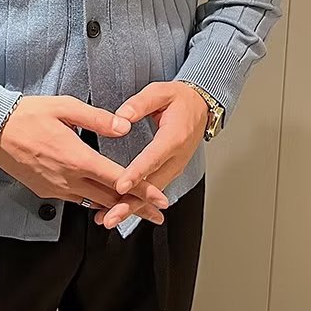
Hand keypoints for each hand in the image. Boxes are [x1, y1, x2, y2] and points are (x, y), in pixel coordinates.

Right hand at [0, 95, 169, 221]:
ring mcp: (56, 189)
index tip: (161, 201)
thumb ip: (97, 119)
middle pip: (110, 199)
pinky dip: (93, 203)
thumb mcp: (65, 107)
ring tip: (135, 212)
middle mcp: (68, 179)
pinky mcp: (45, 191)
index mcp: (77, 159)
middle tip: (158, 215)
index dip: (143, 191)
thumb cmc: (29, 114)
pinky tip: (102, 201)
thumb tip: (124, 126)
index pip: (118, 180)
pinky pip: (75, 200)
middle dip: (137, 208)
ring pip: (93, 203)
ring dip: (116, 207)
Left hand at [93, 82, 209, 227]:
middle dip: (130, 203)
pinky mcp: (170, 171)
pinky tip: (121, 211)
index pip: (153, 158)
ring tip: (109, 219)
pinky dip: (138, 203)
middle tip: (110, 216)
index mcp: (174, 137)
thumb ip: (140, 103)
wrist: (200, 106)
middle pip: (152, 185)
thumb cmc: (180, 99)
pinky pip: (154, 190)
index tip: (120, 185)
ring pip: (152, 193)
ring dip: (132, 208)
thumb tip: (121, 116)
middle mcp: (176, 158)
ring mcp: (175, 167)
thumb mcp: (160, 92)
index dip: (137, 173)